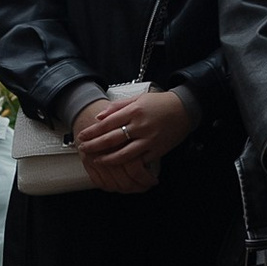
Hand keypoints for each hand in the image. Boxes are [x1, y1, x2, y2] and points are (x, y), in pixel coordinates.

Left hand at [73, 86, 189, 191]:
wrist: (184, 109)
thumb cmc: (159, 103)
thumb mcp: (138, 98)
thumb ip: (117, 107)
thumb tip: (99, 117)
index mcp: (134, 111)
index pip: (107, 123)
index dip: (92, 132)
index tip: (82, 136)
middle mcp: (140, 125)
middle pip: (111, 139)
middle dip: (94, 146)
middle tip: (83, 149)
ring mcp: (149, 139)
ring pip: (123, 154)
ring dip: (107, 159)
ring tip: (96, 160)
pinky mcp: (157, 149)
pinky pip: (139, 161)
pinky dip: (127, 165)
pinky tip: (118, 167)